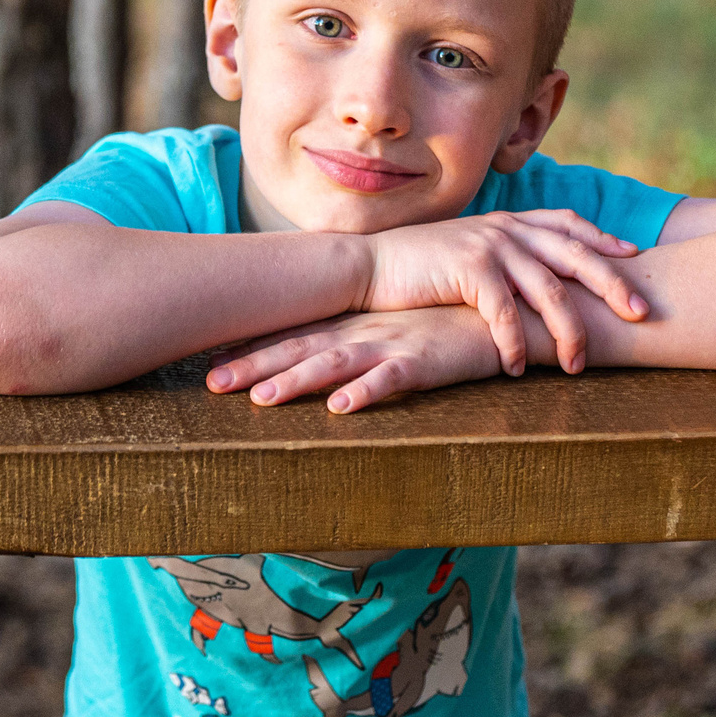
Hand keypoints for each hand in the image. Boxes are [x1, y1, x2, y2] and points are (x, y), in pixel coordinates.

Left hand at [209, 307, 504, 413]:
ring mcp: (393, 343)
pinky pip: (392, 378)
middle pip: (300, 348)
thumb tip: (329, 361)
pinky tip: (340, 406)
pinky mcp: (426, 360)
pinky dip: (365, 391)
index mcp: (356, 324)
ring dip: (296, 379)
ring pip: (334, 364)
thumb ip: (365, 340)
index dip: (253, 348)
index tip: (211, 361)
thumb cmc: (450, 322)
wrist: (505, 310)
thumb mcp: (398, 329)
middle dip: (253, 365)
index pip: (295, 334)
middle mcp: (365, 331)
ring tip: (260, 398)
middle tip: (210, 382)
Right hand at [355, 210, 647, 375]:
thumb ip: (502, 259)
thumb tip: (532, 282)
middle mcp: (505, 228)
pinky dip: (515, 343)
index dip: (603, 240)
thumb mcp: (467, 254)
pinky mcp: (467, 269)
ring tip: (576, 365)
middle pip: (575, 254)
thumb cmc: (418, 269)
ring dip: (567, 330)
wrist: (367, 266)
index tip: (633, 257)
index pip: (568, 224)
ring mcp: (487, 245)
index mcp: (508, 221)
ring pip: (547, 289)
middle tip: (640, 313)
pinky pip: (505, 311)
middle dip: (612, 284)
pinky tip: (518, 368)